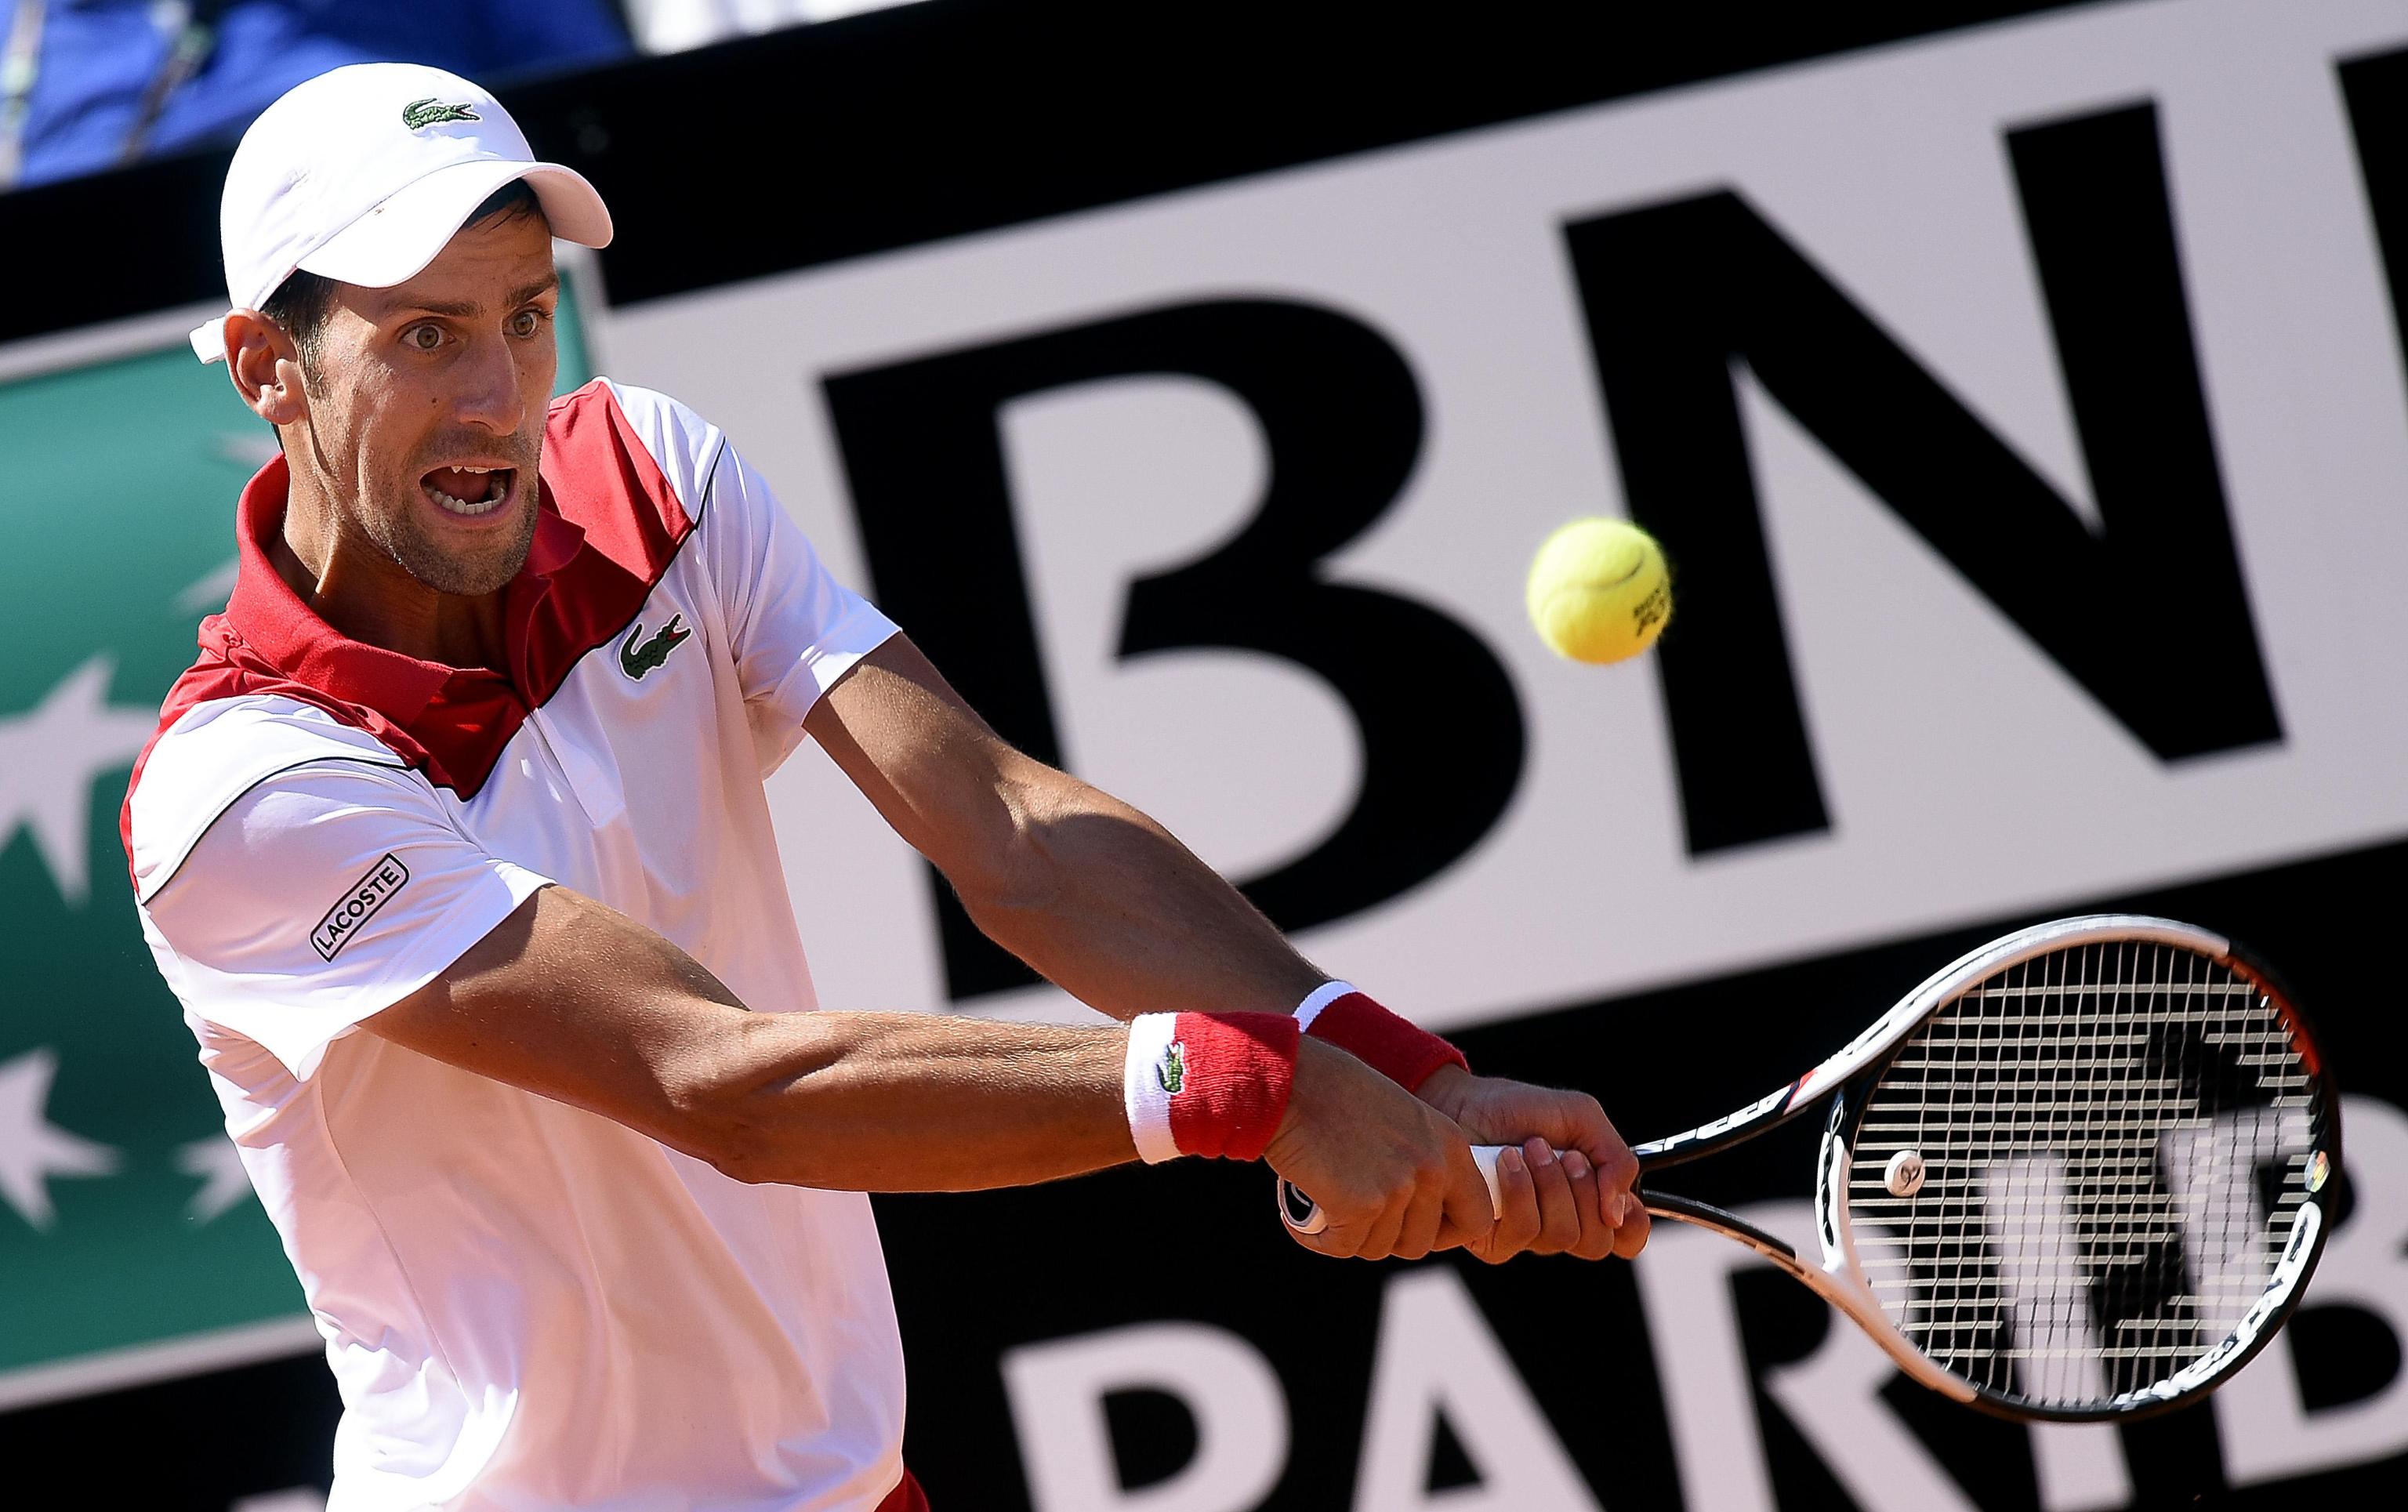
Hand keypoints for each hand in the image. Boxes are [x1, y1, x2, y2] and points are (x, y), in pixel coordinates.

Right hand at [1266, 1039, 1496, 1259]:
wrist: (1292, 1081)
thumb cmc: (1333, 1093)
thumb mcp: (1400, 1120)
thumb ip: (1419, 1160)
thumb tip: (1417, 1209)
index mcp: (1449, 1146)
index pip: (1477, 1217)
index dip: (1444, 1233)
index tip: (1411, 1227)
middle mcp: (1432, 1168)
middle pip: (1420, 1243)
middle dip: (1385, 1237)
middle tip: (1353, 1213)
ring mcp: (1398, 1188)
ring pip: (1378, 1248)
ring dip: (1348, 1235)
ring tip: (1324, 1202)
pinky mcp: (1360, 1205)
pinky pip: (1342, 1247)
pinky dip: (1318, 1238)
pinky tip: (1302, 1214)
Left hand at [1416, 1065, 1648, 1263]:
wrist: (1461, 1103)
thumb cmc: (1517, 1109)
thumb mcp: (1581, 1117)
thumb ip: (1616, 1158)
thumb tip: (1618, 1211)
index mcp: (1589, 1197)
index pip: (1626, 1237)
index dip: (1632, 1225)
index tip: (1618, 1197)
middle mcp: (1562, 1221)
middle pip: (1598, 1243)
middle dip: (1584, 1191)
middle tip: (1565, 1154)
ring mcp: (1529, 1234)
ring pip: (1562, 1236)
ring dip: (1549, 1183)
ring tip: (1531, 1148)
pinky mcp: (1494, 1240)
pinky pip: (1523, 1232)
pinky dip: (1520, 1189)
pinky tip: (1506, 1162)